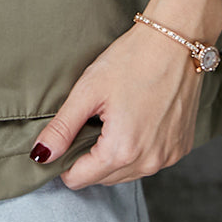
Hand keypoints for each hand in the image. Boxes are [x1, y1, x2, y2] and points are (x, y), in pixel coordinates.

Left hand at [31, 0, 221, 188]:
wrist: (176, 42)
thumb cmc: (131, 60)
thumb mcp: (88, 90)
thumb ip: (63, 128)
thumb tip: (40, 156)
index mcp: (122, 150)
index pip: (80, 179)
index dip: (64, 161)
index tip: (65, 136)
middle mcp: (149, 162)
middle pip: (103, 178)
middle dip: (89, 157)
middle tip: (89, 121)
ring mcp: (168, 157)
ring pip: (126, 173)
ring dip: (113, 156)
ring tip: (111, 119)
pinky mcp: (180, 148)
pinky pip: (149, 162)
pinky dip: (137, 149)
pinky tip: (134, 121)